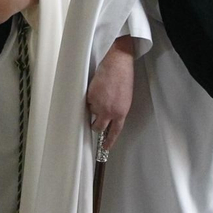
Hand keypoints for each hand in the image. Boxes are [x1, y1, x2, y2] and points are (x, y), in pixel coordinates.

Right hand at [86, 37, 135, 151]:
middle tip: (94, 123)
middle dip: (95, 126)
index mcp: (121, 112)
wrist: (118, 64)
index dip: (109, 141)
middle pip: (98, 127)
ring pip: (91, 112)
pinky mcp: (90, 96)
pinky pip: (87, 101)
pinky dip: (90, 97)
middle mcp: (109, 111)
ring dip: (93, 106)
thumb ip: (117, 111)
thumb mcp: (125, 99)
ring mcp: (99, 104)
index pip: (114, 132)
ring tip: (100, 94)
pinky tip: (97, 88)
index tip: (105, 148)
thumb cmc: (123, 79)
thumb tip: (109, 119)